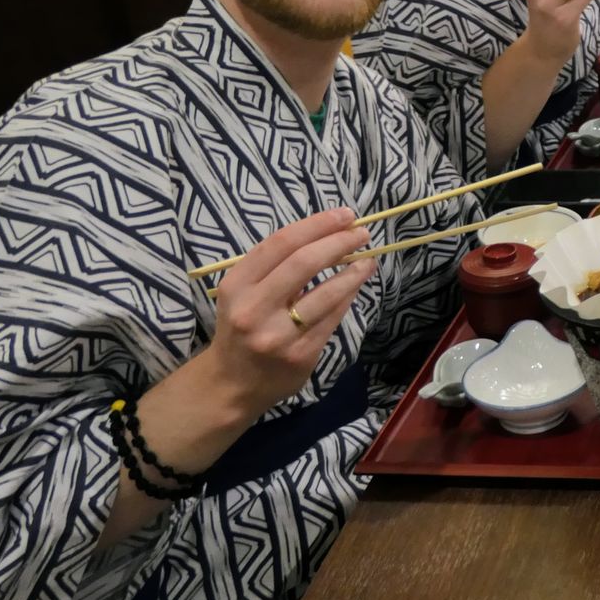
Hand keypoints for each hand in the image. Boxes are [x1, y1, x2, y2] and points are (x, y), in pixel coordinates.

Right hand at [202, 208, 375, 417]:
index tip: (344, 215)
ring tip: (368, 260)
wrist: (231, 384)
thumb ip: (275, 267)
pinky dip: (348, 297)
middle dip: (338, 242)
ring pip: (326, 294)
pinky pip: (332, 318)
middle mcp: (253, 309)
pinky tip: (356, 285)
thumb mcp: (242, 293)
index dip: (316, 224)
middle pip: (304, 263)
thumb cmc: (242, 326)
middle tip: (362, 233)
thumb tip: (328, 235)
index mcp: (236, 285)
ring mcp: (277, 335)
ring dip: (353, 272)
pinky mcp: (300, 355)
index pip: (280, 243)